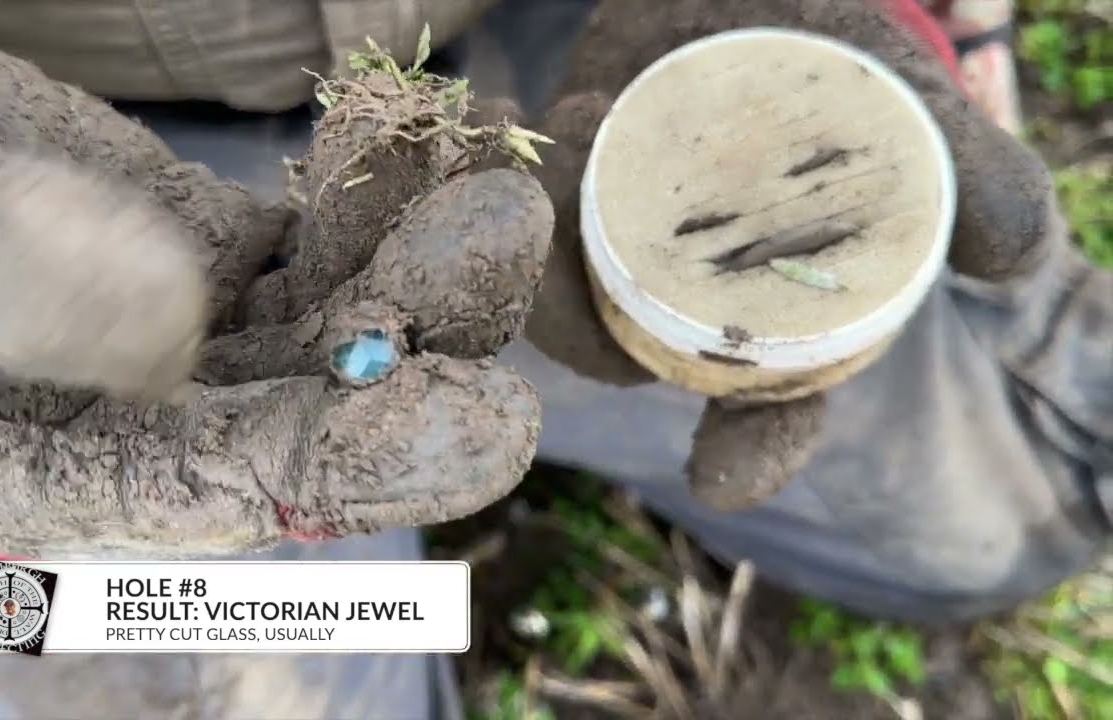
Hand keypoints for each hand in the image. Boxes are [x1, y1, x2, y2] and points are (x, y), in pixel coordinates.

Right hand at [0, 20, 550, 557]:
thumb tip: (166, 313)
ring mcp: (183, 331)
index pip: (225, 489)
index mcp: (46, 470)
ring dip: (413, 245)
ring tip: (478, 164)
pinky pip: (307, 239)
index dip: (359, 457)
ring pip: (331, 311)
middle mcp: (141, 418)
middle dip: (420, 327)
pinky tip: (409, 137)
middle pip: (314, 400)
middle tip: (499, 232)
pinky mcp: (200, 250)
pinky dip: (364, 192)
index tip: (484, 421)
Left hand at [525, 0, 1059, 509]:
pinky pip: (500, 213)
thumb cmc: (832, 55)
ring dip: (536, 239)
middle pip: (627, 354)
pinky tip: (502, 118)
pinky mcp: (552, 183)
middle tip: (587, 234)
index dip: (754, 446)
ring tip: (578, 124)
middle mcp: (677, 288)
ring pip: (550, 292)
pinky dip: (488, 178)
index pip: (766, 398)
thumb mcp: (903, 101)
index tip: (723, 482)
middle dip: (592, 327)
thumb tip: (1015, 254)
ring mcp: (607, 238)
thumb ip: (966, 174)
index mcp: (762, 303)